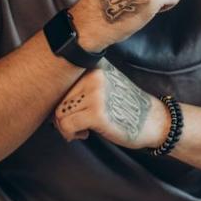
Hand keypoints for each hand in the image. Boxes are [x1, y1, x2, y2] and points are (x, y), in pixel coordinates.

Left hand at [53, 59, 169, 149]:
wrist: (153, 121)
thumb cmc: (126, 107)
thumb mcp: (105, 86)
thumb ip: (82, 86)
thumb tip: (47, 97)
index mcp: (96, 65)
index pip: (62, 81)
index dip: (63, 101)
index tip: (74, 111)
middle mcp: (95, 75)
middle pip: (58, 98)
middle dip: (63, 116)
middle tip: (79, 125)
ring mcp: (96, 93)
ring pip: (59, 113)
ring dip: (66, 127)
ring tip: (83, 130)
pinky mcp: (97, 113)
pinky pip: (66, 125)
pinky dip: (71, 134)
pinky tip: (86, 134)